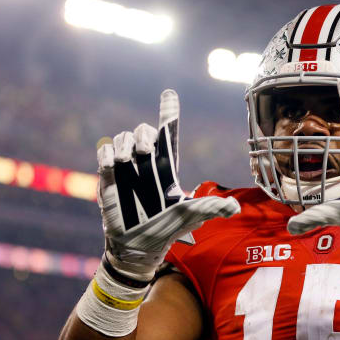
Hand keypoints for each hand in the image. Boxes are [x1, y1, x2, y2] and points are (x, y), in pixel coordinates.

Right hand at [97, 89, 239, 278]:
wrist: (137, 246)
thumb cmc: (166, 230)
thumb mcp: (191, 217)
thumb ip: (211, 208)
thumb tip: (235, 207)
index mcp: (167, 167)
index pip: (169, 133)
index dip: (169, 112)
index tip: (169, 93)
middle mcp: (147, 164)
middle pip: (145, 131)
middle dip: (145, 132)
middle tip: (145, 151)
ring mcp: (127, 169)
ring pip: (124, 137)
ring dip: (125, 143)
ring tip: (126, 161)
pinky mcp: (108, 177)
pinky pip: (104, 152)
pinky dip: (107, 152)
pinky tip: (111, 164)